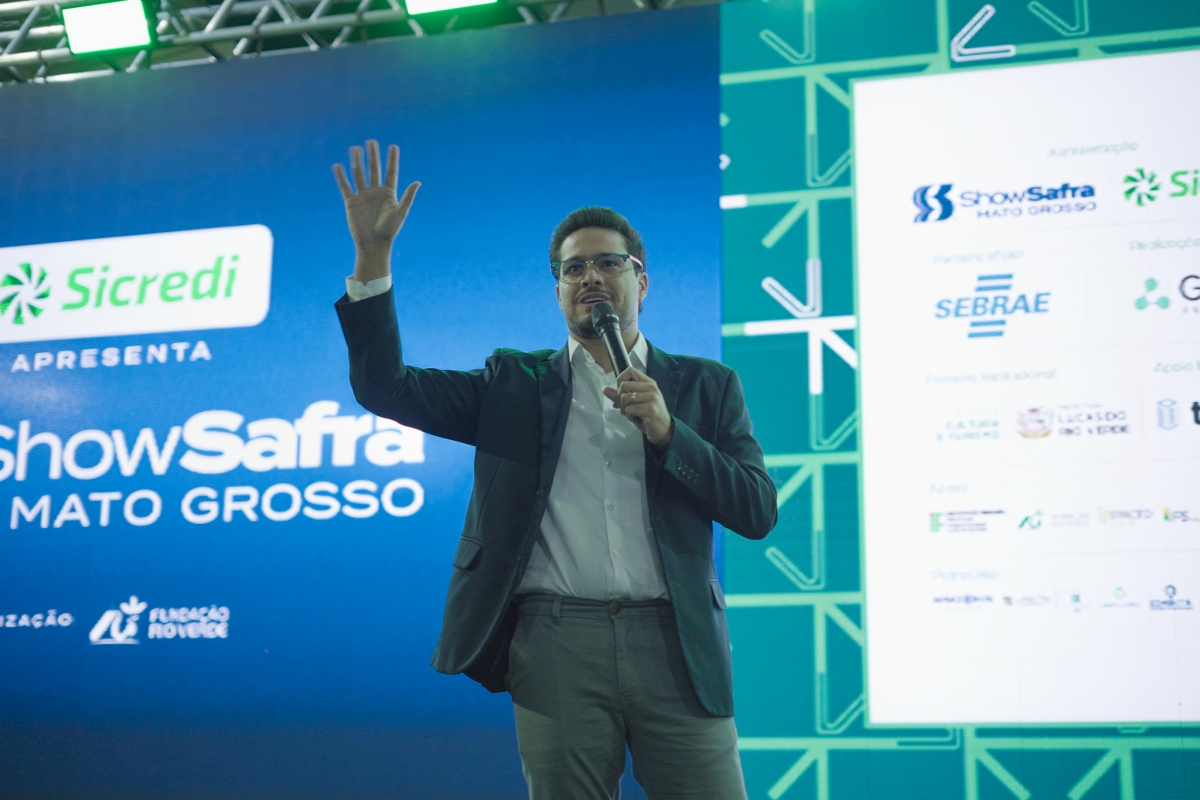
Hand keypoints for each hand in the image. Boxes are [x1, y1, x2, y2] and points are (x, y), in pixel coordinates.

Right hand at [333, 140, 419, 282]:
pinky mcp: (351, 202)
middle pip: (374, 169)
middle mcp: (375, 192)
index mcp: (389, 193)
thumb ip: (408, 197)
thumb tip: (418, 182)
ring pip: (359, 174)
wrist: (373, 244)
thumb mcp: (401, 213)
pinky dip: (341, 176)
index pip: (391, 172)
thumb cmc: (389, 230)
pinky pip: (345, 186)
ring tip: (355, 148)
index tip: (393, 146)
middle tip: (371, 141)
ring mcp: (363, 196)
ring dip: (357, 161)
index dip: (392, 159)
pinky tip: (338, 165)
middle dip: (373, 155)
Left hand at [602, 367, 673, 445]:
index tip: (622, 391)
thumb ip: (620, 395)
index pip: (630, 370)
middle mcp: (651, 387)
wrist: (664, 429)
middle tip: (626, 407)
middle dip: (620, 399)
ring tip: (632, 413)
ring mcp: (652, 398)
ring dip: (624, 409)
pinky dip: (629, 416)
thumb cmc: (648, 415)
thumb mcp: (634, 403)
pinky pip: (629, 409)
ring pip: (624, 398)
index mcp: (648, 383)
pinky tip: (637, 418)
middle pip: (623, 385)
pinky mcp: (650, 409)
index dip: (620, 379)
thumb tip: (605, 389)